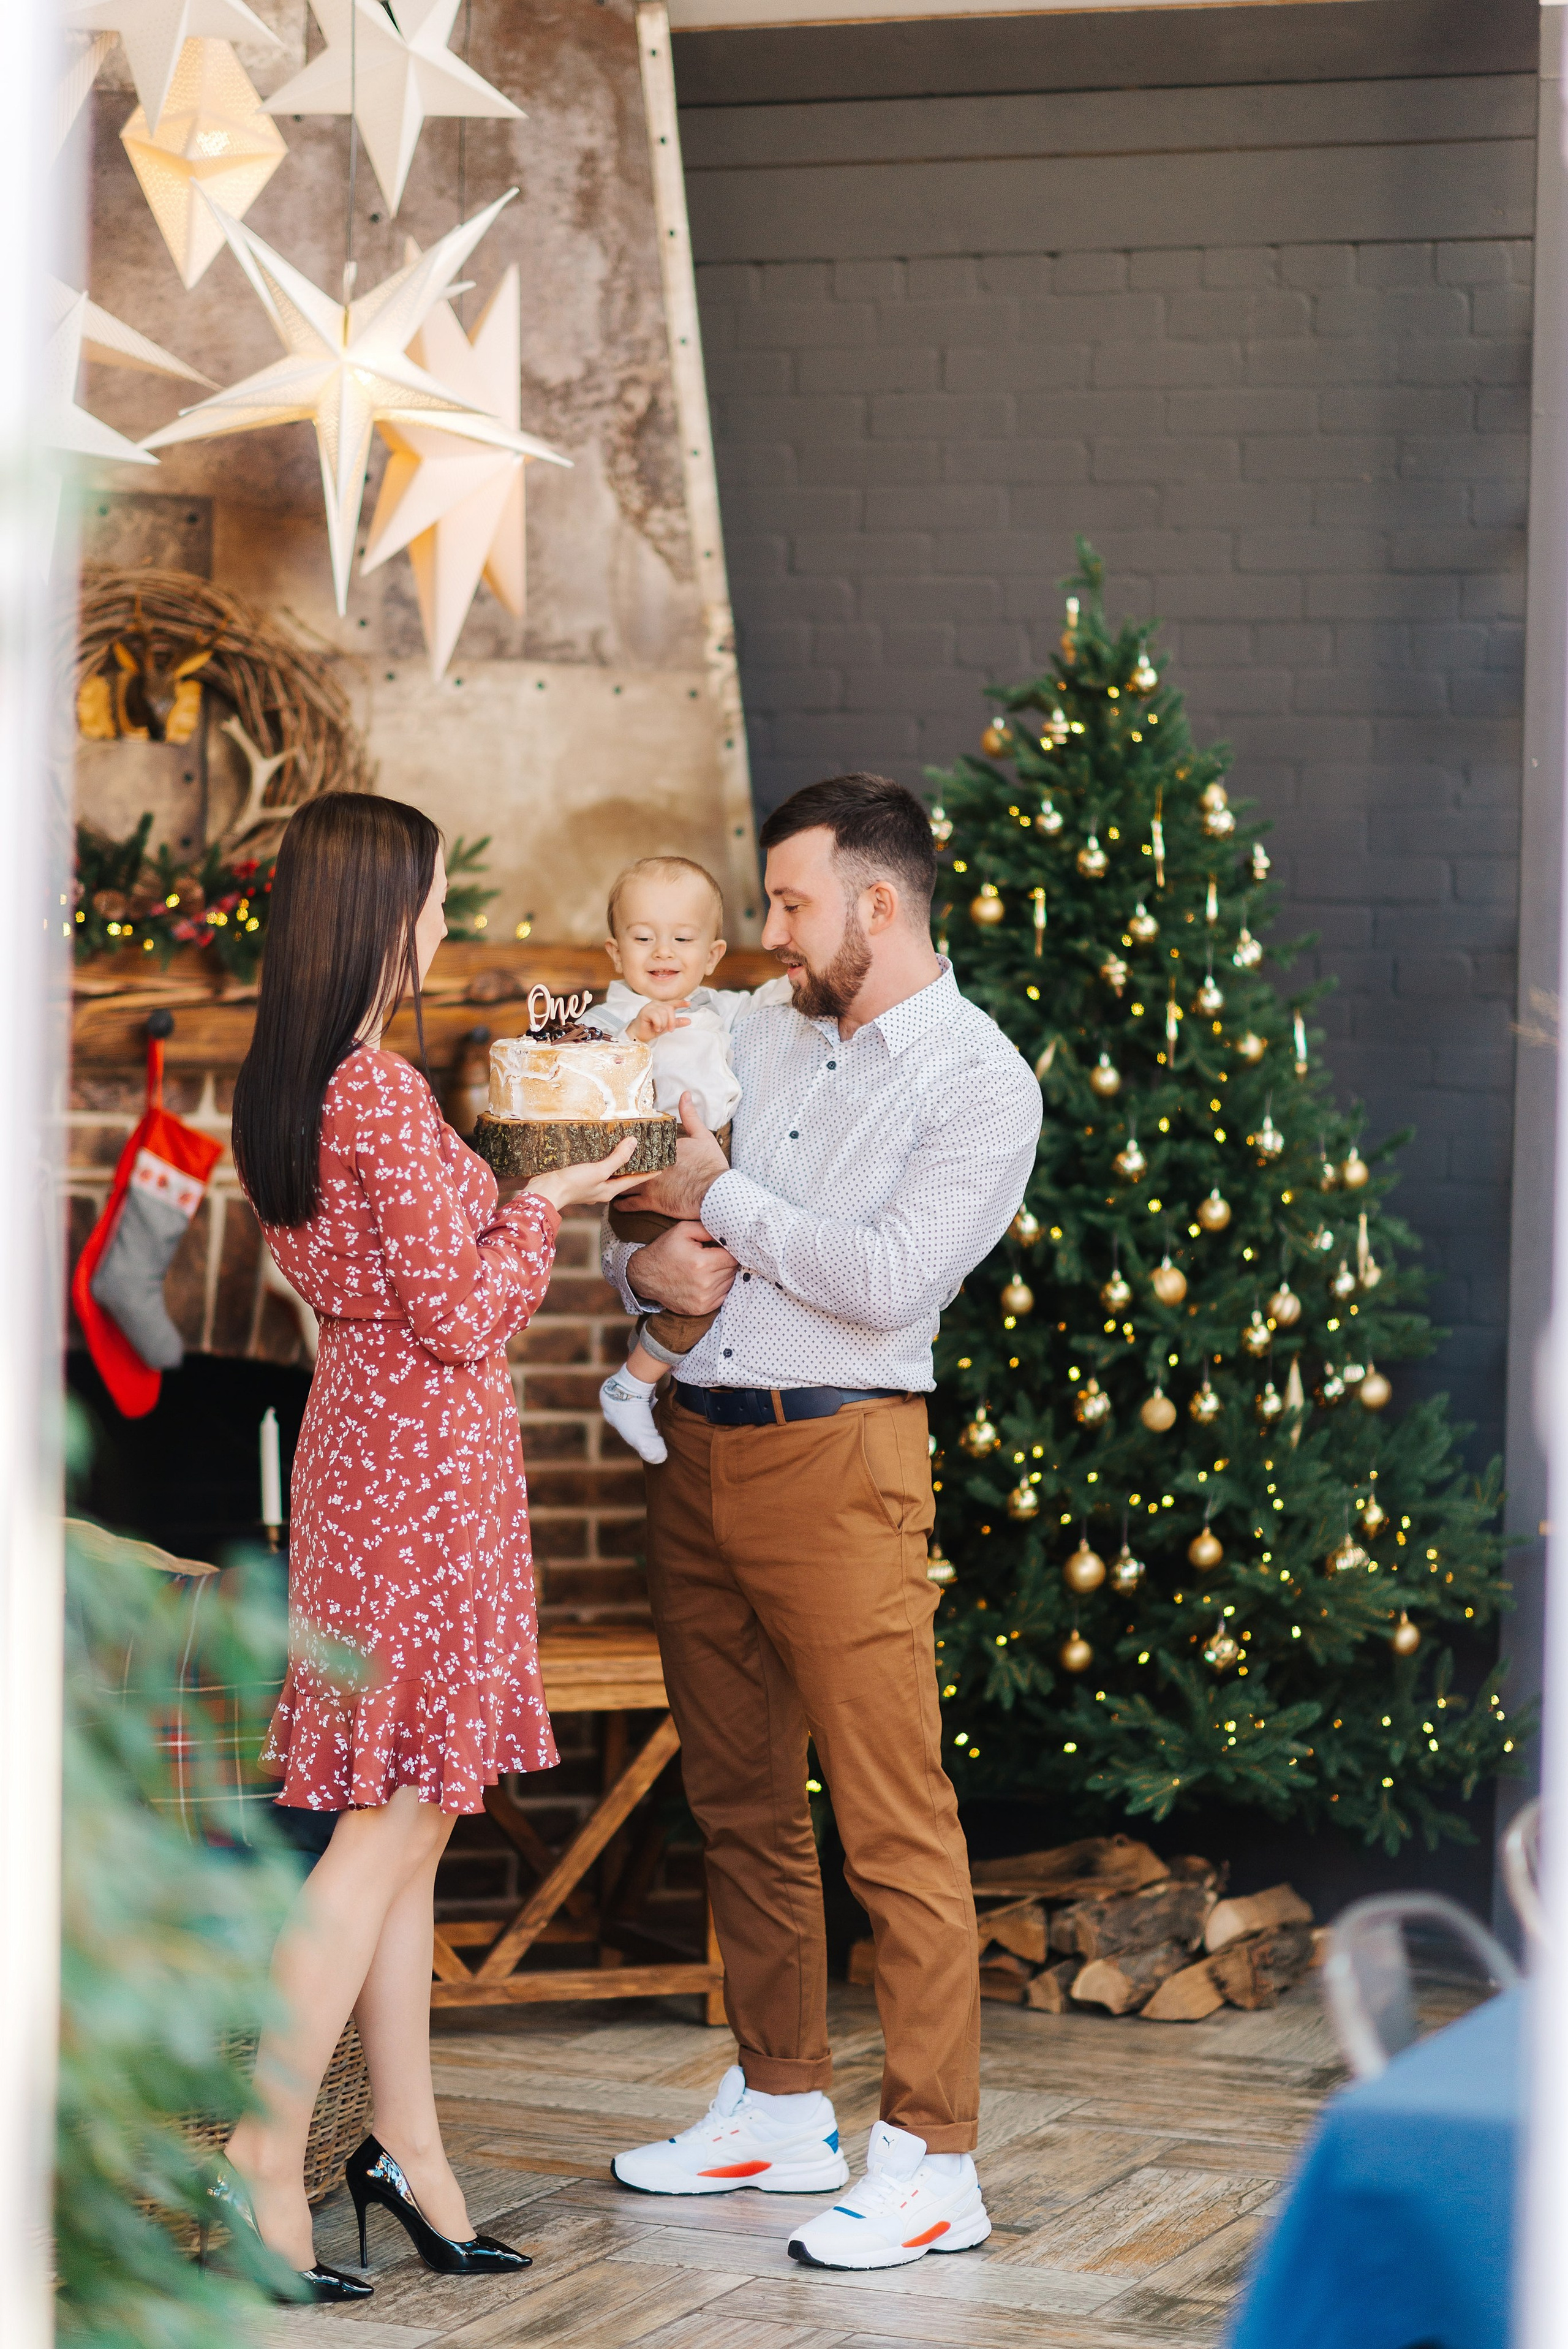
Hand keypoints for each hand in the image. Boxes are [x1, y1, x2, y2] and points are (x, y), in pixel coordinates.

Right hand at [524, 1136, 646, 1212]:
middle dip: (634, 1166)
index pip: (635, 1181)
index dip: (649, 1173)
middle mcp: (602, 1189)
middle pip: (623, 1176)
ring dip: (617, 1161)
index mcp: (610, 1190)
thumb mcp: (599, 1170)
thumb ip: (617, 1158)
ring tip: (625, 1148)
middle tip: (646, 1153)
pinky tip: (600, 1151)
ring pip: (609, 1171)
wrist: (544, 1191)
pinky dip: (602, 1159)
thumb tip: (634, 1143)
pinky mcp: (578, 1178)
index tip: (663, 1166)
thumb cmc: (572, 1185)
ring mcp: (589, 1184)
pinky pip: (595, 1167)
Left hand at [620, 1093, 727, 1218]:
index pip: (639, 1145)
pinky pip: (628, 1204)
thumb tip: (685, 1094)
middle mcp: (650, 1165)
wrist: (716, 1192)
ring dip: (615, 1182)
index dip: (630, 1146)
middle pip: (626, 1162)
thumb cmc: (711, 1165)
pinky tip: (616, 1203)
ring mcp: (648, 1184)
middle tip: (607, 1161)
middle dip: (617, 1162)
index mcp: (660, 1149)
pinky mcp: (651, 1202)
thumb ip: (690, 1115)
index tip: (622, 1144)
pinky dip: (620, 1204)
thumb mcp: (703, 1135)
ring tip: (609, 1181)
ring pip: (622, 1182)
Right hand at [626, 1001, 690, 1041]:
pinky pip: (656, 1016)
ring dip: (663, 1024)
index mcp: (662, 1006)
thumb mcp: (667, 1026)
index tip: (689, 1004)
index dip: (681, 1003)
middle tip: (670, 1030)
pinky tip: (655, 1027)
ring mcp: (650, 1006)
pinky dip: (658, 1024)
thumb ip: (677, 1022)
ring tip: (658, 1028)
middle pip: (669, 1009)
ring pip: (663, 1013)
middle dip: (672, 1021)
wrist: (640, 1035)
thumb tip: (689, 1020)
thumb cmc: (651, 1029)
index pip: (673, 1003)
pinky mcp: (645, 1011)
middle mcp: (657, 1004)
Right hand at [628, 1218, 737, 1315]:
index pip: (732, 1256)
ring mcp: (703, 1299)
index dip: (730, 1249)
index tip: (723, 1247)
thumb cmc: (665, 1250)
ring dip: (724, 1274)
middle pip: (732, 1270)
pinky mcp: (701, 1309)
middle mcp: (704, 1283)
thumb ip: (708, 1229)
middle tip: (715, 1255)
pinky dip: (719, 1287)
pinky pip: (722, 1296)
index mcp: (701, 1262)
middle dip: (726, 1261)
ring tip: (709, 1267)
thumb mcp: (683, 1230)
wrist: (645, 1276)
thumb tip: (729, 1233)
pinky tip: (707, 1279)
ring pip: (729, 1283)